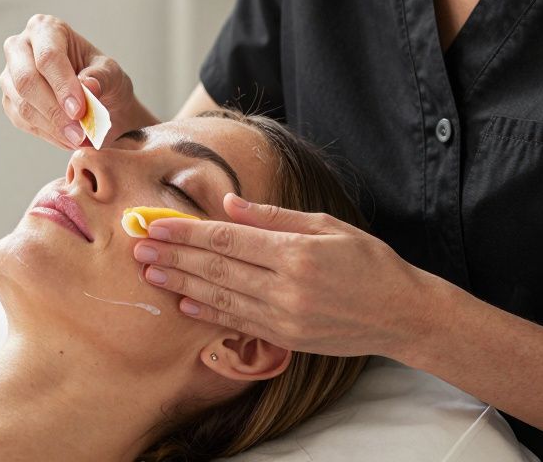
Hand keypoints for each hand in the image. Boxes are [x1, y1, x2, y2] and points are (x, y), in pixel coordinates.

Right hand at [0, 14, 138, 148]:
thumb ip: (102, 77)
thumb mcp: (112, 74)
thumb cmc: (103, 79)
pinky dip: (48, 134)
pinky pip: (22, 121)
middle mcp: (20, 47)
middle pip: (27, 79)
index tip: (80, 110)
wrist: (100, 101)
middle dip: (54, 110)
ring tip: (79, 138)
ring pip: (22, 104)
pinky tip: (67, 138)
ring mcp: (10, 75)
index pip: (48, 56)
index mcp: (46, 29)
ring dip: (52, 127)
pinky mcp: (9, 101)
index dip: (62, 84)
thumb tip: (88, 86)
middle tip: (79, 133)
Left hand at [133, 193, 435, 357]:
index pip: (228, 239)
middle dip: (174, 255)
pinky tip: (183, 301)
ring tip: (150, 271)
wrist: (403, 314)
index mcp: (296, 252)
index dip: (187, 232)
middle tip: (139, 245)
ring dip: (181, 283)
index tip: (156, 224)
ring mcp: (285, 317)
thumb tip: (228, 203)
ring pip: (221, 296)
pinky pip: (238, 322)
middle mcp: (287, 287)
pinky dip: (208, 311)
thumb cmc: (368, 261)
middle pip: (217, 267)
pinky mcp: (287, 339)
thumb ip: (273, 216)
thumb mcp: (326, 225)